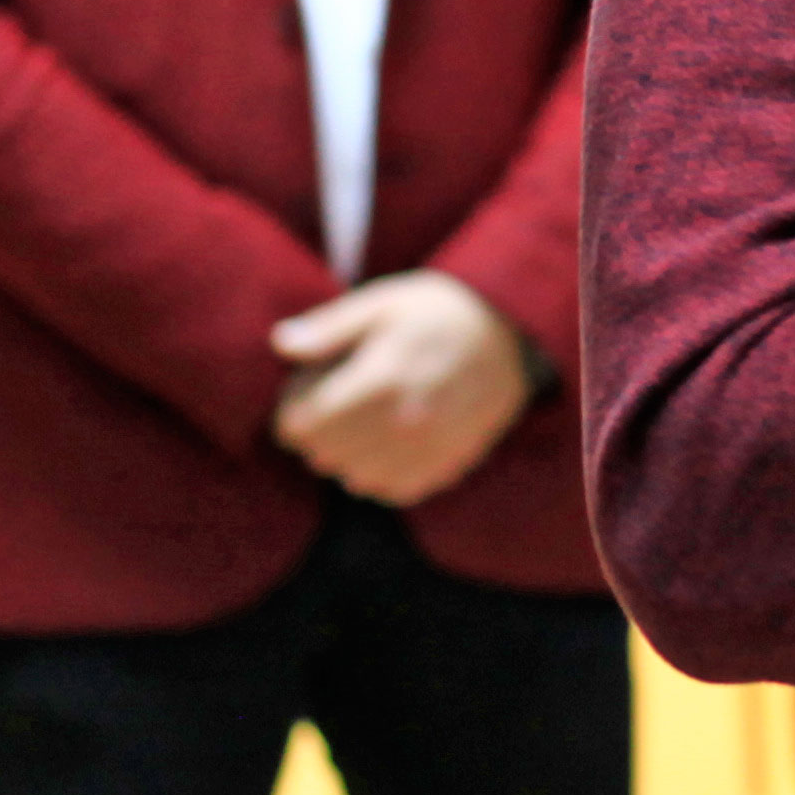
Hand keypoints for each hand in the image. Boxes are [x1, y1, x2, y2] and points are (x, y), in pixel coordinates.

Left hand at [272, 270, 540, 505]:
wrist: (514, 333)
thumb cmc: (439, 311)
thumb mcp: (382, 303)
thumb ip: (329, 328)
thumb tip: (281, 345)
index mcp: (380, 379)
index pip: (304, 425)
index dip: (291, 413)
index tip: (301, 397)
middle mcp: (403, 422)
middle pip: (325, 455)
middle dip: (317, 435)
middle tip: (329, 408)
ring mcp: (429, 448)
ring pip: (356, 479)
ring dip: (347, 459)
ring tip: (358, 429)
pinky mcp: (450, 463)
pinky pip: (396, 490)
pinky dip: (381, 477)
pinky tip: (386, 450)